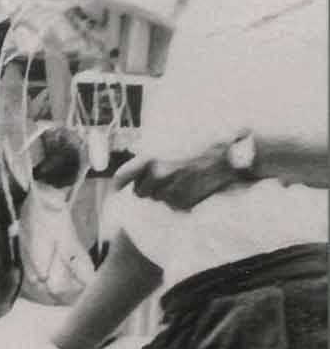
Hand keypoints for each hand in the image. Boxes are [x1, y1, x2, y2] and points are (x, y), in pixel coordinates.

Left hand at [116, 134, 251, 211]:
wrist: (230, 155)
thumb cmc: (202, 144)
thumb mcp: (172, 142)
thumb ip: (150, 153)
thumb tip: (133, 155)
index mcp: (151, 158)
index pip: (122, 176)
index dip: (119, 184)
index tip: (118, 188)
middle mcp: (157, 175)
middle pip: (140, 192)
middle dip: (149, 187)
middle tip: (166, 177)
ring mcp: (170, 190)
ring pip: (157, 199)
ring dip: (165, 193)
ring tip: (182, 180)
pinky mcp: (183, 203)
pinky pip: (172, 206)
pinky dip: (179, 200)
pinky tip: (192, 188)